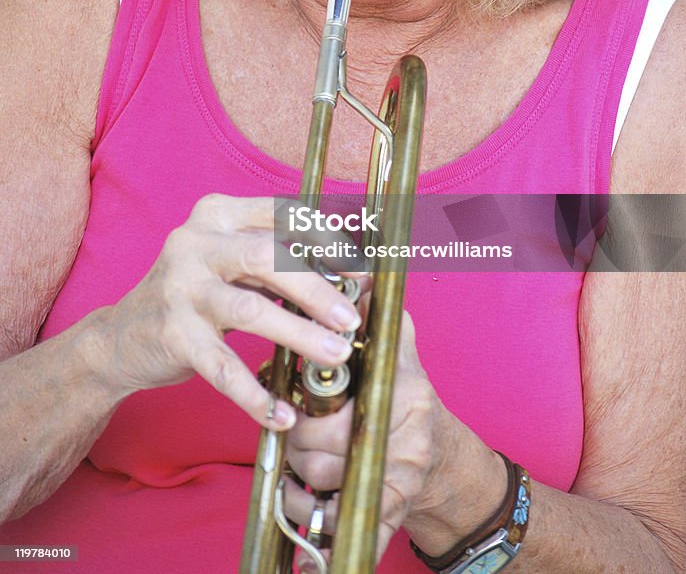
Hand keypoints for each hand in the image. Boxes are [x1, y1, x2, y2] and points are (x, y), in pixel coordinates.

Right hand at [91, 194, 361, 428]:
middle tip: (352, 318)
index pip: (280, 215)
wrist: (120, 337)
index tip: (359, 267)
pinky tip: (282, 414)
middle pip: (268, 258)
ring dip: (300, 335)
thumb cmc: (195, 293)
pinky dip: (255, 395)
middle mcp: (195, 243)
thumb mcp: (230, 261)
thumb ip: (278, 261)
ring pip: (251, 311)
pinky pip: (223, 369)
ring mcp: (180, 289)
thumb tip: (350, 274)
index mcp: (217, 214)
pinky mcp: (173, 336)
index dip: (325, 239)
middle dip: (317, 288)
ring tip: (336, 355)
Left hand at [283, 311, 446, 566]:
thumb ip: (379, 315)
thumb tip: (359, 274)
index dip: (308, 408)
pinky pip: (352, 534)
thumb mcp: (401, 354)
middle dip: (297, 443)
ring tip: (292, 475)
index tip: (294, 404)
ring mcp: (401, 481)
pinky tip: (307, 553)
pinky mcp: (393, 516)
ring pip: (325, 487)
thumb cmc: (411, 399)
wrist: (446, 458)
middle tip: (291, 435)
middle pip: (323, 448)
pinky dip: (323, 546)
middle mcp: (407, 440)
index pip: (342, 401)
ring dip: (297, 487)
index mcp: (406, 394)